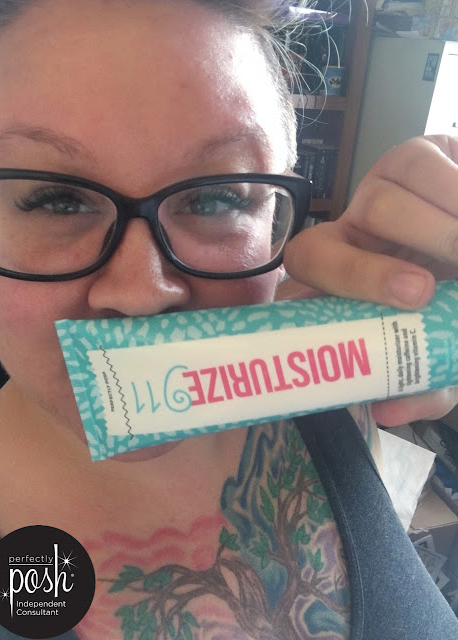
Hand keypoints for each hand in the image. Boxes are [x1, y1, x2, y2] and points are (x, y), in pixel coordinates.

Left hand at [276, 135, 457, 425]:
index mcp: (341, 264)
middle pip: (371, 208)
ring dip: (453, 221)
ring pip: (403, 179)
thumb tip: (386, 412)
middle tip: (455, 276)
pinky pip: (439, 158)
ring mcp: (389, 178)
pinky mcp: (427, 151)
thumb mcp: (436, 349)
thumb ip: (419, 383)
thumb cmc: (446, 312)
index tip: (417, 295)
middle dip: (426, 238)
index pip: (313, 256)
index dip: (358, 274)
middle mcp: (357, 219)